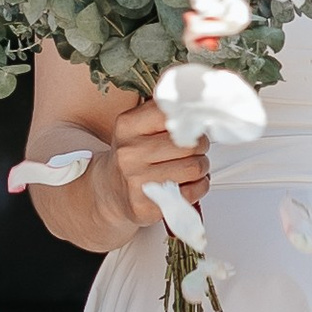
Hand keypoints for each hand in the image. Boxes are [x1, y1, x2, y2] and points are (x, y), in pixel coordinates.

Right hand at [105, 97, 209, 236]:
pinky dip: (199, 186)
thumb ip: (164, 114)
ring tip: (189, 166)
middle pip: (190, 144)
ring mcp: (137, 181)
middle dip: (200, 146)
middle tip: (192, 150)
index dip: (190, 121)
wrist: (110, 191)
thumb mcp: (138, 127)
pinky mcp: (147, 205)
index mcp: (128, 126)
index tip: (190, 127)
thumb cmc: (132, 156)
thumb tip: (197, 106)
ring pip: (195, 167)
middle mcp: (130, 152)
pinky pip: (193, 192)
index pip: (174, 114)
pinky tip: (187, 183)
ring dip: (201, 167)